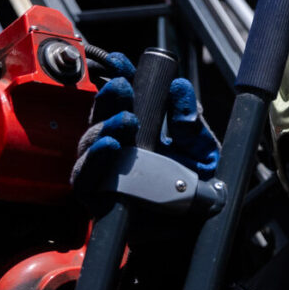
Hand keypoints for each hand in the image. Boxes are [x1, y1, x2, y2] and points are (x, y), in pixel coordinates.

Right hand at [70, 52, 221, 195]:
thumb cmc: (197, 187)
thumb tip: (179, 87)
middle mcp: (117, 148)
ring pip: (90, 143)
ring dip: (105, 127)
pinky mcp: (98, 198)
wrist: (199, 227)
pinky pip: (87, 177)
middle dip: (107, 99)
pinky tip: (110, 146)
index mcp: (139, 131)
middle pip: (99, 117)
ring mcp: (105, 172)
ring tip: (126, 121)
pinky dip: (97, 160)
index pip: (121, 100)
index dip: (119, 78)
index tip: (122, 63)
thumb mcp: (201, 148)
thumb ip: (190, 120)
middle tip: (122, 87)